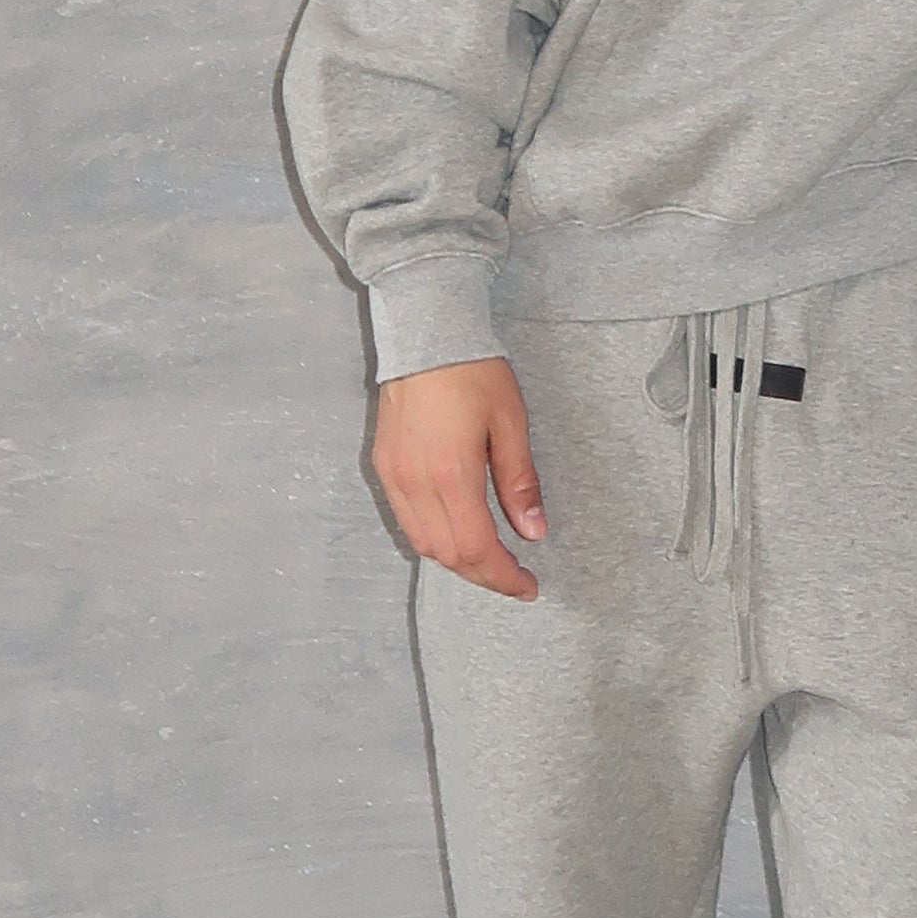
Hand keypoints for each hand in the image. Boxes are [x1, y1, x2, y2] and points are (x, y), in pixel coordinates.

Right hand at [372, 355, 547, 598]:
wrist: (424, 331)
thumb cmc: (473, 370)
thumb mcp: (511, 422)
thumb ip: (519, 482)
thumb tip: (533, 532)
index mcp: (451, 474)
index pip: (477, 549)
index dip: (504, 576)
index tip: (529, 586)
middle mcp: (415, 483)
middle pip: (447, 554)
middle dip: (483, 575)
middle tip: (515, 578)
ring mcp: (393, 476)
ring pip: (422, 543)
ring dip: (456, 561)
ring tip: (489, 560)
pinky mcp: (383, 466)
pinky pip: (405, 520)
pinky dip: (432, 538)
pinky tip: (455, 533)